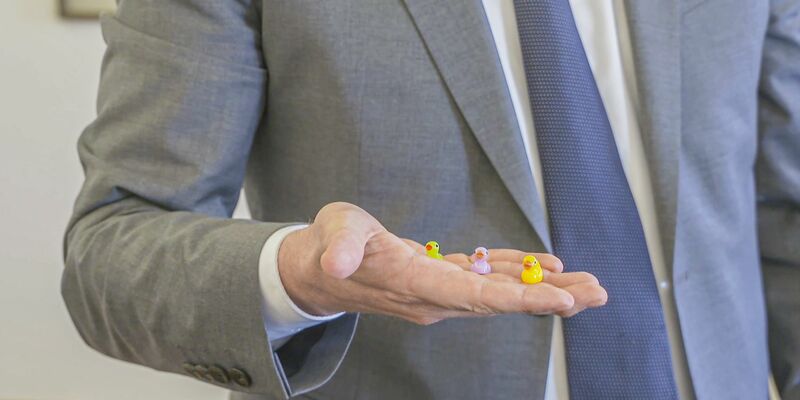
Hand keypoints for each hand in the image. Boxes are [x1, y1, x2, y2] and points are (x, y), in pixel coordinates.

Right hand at [278, 202, 606, 323]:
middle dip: (548, 298)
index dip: (519, 299)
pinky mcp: (442, 280)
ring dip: (543, 290)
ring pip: (500, 293)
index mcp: (413, 283)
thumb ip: (339, 247)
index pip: (474, 297)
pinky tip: (546, 269)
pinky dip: (518, 275)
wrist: (320, 271)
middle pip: (499, 302)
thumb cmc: (328, 246)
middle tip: (596, 293)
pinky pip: (487, 280)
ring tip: (587, 286)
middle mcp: (433, 296)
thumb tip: (337, 263)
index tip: (561, 300)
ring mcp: (440, 292)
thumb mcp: (332, 234)